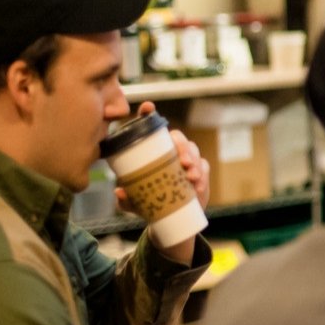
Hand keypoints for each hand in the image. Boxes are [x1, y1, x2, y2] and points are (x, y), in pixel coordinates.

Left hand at [114, 103, 210, 257]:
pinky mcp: (201, 172)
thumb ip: (126, 199)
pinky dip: (202, 176)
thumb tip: (120, 191)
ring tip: (190, 176)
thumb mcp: (135, 202)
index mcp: (153, 151)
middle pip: (179, 138)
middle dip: (182, 147)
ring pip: (194, 151)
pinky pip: (205, 168)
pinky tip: (197, 186)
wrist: (170, 217)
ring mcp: (188, 161)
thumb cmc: (149, 203)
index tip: (147, 107)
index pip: (151, 128)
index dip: (148, 114)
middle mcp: (171, 151)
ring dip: (194, 162)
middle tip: (183, 162)